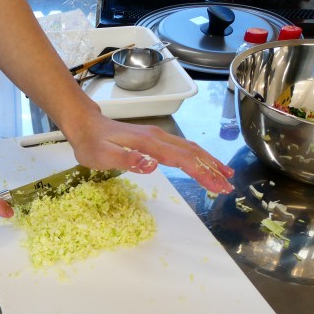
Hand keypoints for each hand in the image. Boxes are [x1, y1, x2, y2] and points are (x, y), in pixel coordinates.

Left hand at [64, 112, 234, 194]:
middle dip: (212, 169)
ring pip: (190, 149)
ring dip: (208, 162)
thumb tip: (152, 165)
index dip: (202, 173)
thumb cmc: (91, 144)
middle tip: (229, 187)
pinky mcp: (155, 139)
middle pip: (192, 153)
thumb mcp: (102, 156)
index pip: (182, 159)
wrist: (84, 125)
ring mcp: (157, 137)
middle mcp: (158, 137)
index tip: (218, 187)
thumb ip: (127, 161)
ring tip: (225, 176)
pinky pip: (182, 148)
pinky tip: (202, 164)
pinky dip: (197, 157)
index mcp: (149, 143)